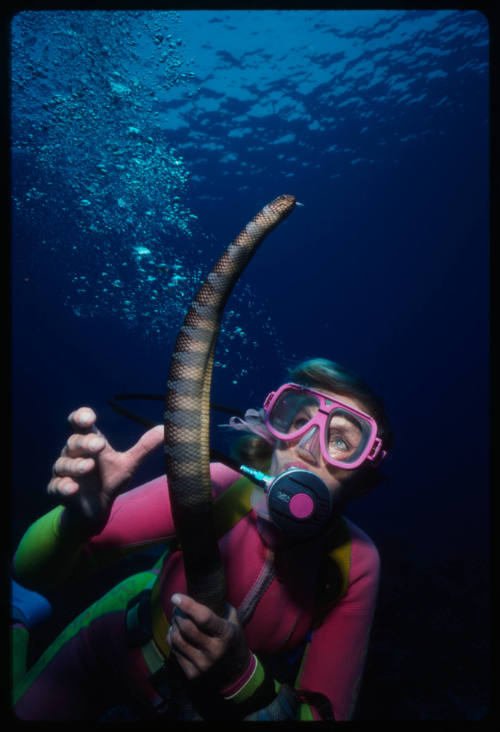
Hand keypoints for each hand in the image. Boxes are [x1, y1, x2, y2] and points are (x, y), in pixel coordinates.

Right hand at [47, 406, 163, 533]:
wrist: (96, 509)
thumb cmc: (109, 479)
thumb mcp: (128, 464)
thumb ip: (144, 447)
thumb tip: (164, 429)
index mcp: (88, 443)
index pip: (79, 424)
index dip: (81, 418)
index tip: (90, 418)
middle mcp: (73, 454)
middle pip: (73, 442)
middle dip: (85, 443)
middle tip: (99, 445)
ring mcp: (64, 472)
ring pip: (63, 464)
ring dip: (76, 465)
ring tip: (89, 467)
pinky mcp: (58, 491)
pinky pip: (56, 486)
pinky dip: (63, 486)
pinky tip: (72, 488)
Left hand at [166, 593, 251, 690]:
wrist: (236, 670)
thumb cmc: (232, 637)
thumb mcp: (232, 619)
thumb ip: (217, 606)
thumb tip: (197, 588)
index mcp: (226, 634)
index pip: (204, 618)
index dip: (187, 605)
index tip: (175, 596)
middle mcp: (214, 651)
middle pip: (186, 628)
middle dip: (178, 614)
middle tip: (177, 608)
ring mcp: (203, 664)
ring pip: (177, 639)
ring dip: (173, 625)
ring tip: (176, 620)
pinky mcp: (192, 674)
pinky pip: (174, 651)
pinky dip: (172, 638)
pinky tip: (177, 633)